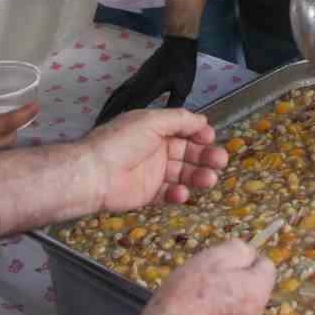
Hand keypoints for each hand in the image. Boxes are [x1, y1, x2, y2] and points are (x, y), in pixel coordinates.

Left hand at [83, 107, 226, 212]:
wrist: (93, 174)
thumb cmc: (121, 143)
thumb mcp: (150, 121)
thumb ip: (179, 120)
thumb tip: (203, 121)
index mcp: (155, 129)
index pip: (184, 130)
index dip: (199, 134)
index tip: (211, 138)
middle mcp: (156, 149)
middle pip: (187, 152)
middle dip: (205, 156)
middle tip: (220, 161)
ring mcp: (152, 173)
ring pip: (182, 173)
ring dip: (197, 175)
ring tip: (209, 180)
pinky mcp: (148, 194)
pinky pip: (169, 193)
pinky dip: (178, 194)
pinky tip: (181, 194)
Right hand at [95, 37, 198, 126]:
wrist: (176, 46)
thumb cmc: (181, 67)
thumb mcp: (182, 88)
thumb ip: (173, 105)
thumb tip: (169, 124)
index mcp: (148, 88)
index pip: (132, 107)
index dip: (122, 121)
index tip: (112, 134)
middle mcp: (136, 84)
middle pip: (117, 102)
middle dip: (107, 117)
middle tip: (97, 131)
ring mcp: (133, 80)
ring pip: (115, 96)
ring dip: (106, 109)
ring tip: (97, 124)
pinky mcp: (133, 78)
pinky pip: (118, 92)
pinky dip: (111, 102)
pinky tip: (108, 109)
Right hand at [108, 240, 275, 314]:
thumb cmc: (186, 299)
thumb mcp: (212, 259)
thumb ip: (237, 249)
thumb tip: (247, 251)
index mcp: (257, 291)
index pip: (265, 265)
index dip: (245, 257)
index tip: (223, 259)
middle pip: (249, 287)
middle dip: (230, 279)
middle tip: (203, 277)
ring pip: (234, 307)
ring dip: (219, 299)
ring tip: (191, 297)